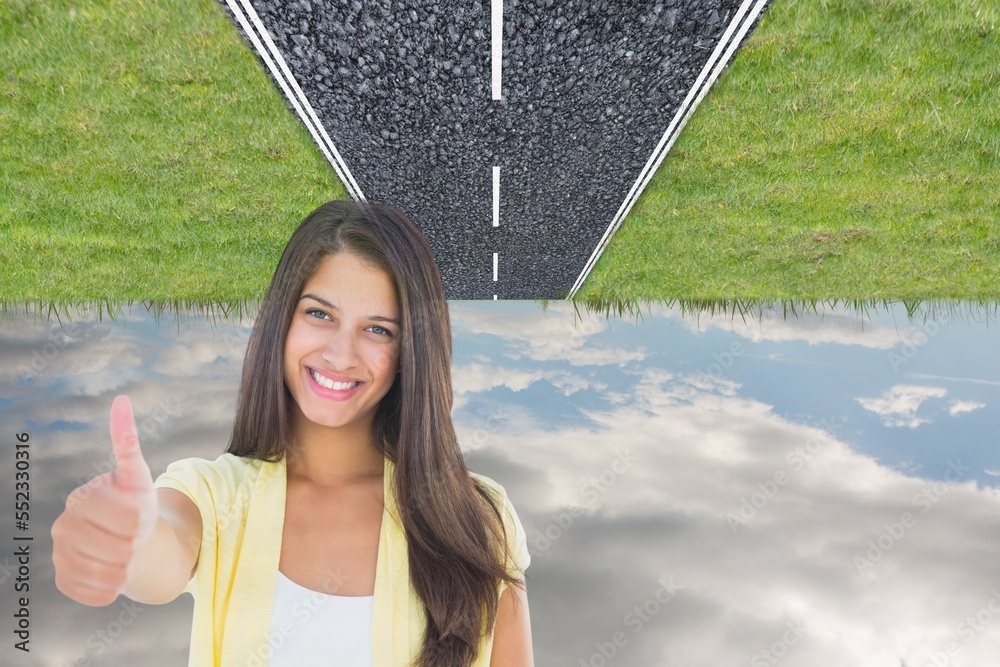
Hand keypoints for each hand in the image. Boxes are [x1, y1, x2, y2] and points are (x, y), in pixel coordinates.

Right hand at [51, 395, 159, 605]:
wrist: (128, 539)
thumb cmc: (135, 503)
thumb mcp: (138, 475)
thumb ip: (127, 442)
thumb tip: (121, 400)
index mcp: (80, 498)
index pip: (128, 520)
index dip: (142, 521)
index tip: (137, 514)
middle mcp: (62, 526)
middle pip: (121, 550)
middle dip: (136, 545)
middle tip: (132, 537)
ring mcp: (59, 555)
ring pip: (111, 575)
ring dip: (128, 567)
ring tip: (125, 554)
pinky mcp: (64, 581)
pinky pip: (99, 594)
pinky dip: (115, 588)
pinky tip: (113, 572)